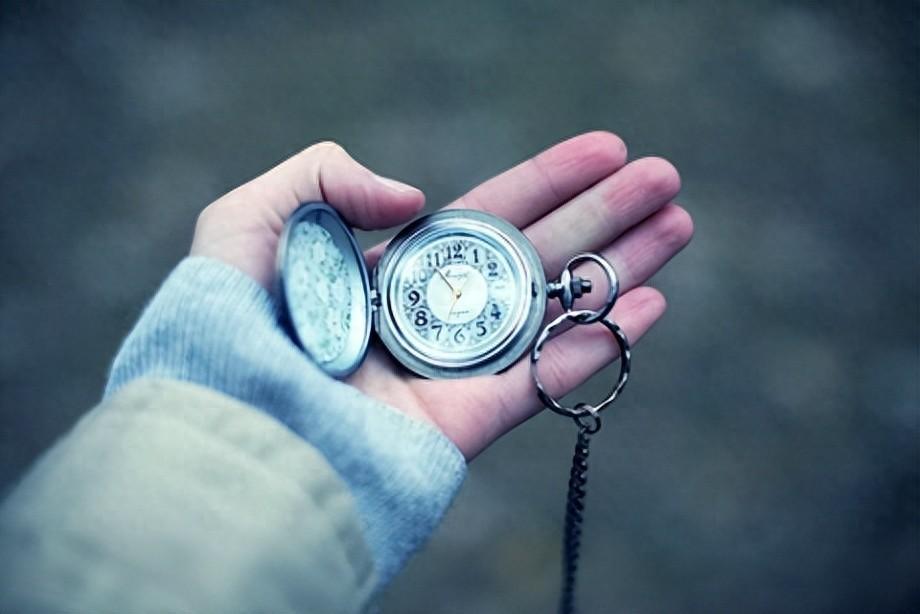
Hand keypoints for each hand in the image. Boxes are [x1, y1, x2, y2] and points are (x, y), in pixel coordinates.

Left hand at [191, 134, 691, 459]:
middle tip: (665, 179)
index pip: (484, 217)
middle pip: (535, 257)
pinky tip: (650, 305)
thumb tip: (416, 197)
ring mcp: (452, 373)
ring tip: (679, 226)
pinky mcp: (465, 425)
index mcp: (386, 271)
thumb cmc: (223, 327)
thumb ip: (323, 178)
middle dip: (601, 216)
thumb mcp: (248, 219)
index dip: (546, 182)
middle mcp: (428, 318)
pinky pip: (546, 380)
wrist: (226, 435)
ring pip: (555, 312)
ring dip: (621, 268)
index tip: (604, 149)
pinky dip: (601, 344)